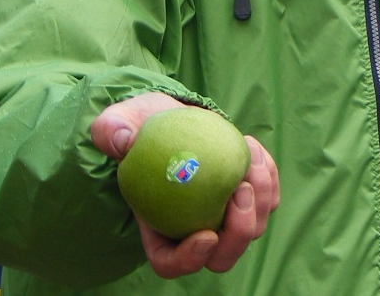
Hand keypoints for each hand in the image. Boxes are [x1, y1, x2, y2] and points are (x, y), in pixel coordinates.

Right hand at [90, 95, 279, 277]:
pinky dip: (268, 177)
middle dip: (239, 232)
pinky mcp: (248, 198)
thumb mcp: (117, 122)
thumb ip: (111, 130)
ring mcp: (223, 218)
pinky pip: (268, 199)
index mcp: (158, 229)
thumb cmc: (139, 127)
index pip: (170, 263)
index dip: (189, 260)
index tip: (205, 236)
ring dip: (260, 197)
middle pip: (222, 257)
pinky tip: (252, 147)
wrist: (169, 117)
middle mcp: (193, 231)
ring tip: (249, 156)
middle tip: (239, 190)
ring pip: (252, 229)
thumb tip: (121, 140)